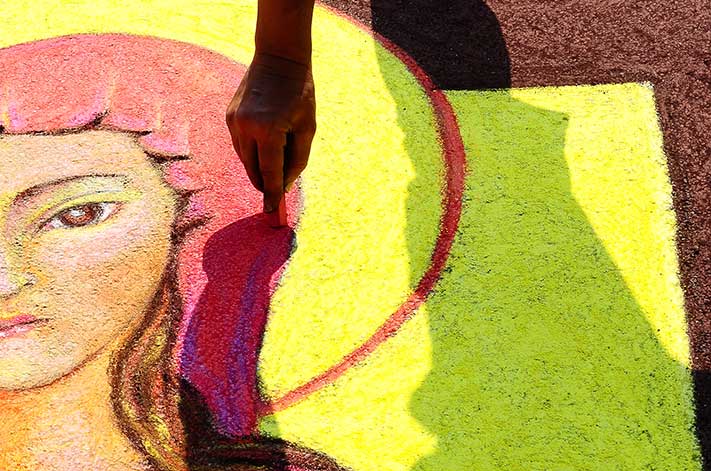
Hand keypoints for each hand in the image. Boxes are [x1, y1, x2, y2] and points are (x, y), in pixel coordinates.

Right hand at [226, 53, 315, 212]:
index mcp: (269, 130)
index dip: (272, 193)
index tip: (272, 210)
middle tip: (275, 194)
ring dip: (257, 167)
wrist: (278, 57)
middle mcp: (246, 127)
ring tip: (273, 165)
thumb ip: (297, 159)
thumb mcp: (307, 128)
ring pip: (244, 158)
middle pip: (253, 169)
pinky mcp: (229, 116)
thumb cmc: (300, 93)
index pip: (270, 172)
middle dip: (264, 183)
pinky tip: (264, 146)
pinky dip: (251, 152)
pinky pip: (240, 144)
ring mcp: (234, 121)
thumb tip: (285, 185)